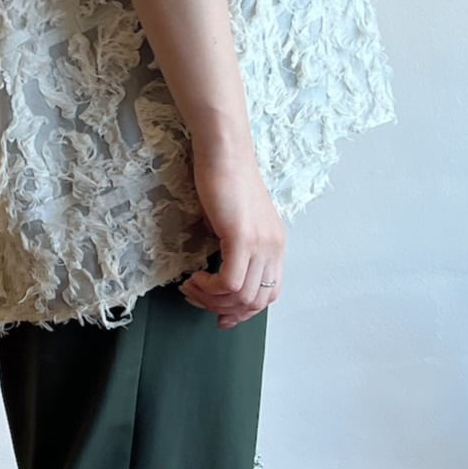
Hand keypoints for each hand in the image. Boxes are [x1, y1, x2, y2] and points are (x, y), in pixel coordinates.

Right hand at [179, 137, 285, 326]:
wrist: (224, 153)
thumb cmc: (224, 180)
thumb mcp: (235, 221)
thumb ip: (234, 247)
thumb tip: (217, 275)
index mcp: (275, 245)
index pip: (270, 295)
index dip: (244, 312)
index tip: (219, 315)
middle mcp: (273, 247)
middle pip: (256, 302)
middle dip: (224, 309)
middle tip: (198, 298)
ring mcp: (260, 243)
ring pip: (242, 296)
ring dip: (212, 299)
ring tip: (192, 286)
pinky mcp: (242, 238)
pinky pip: (230, 282)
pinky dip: (209, 288)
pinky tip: (194, 278)